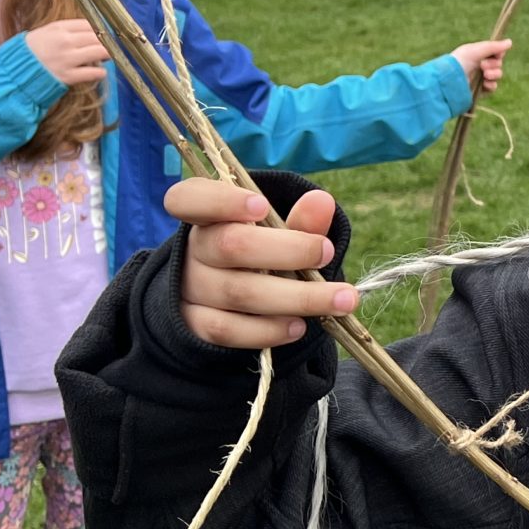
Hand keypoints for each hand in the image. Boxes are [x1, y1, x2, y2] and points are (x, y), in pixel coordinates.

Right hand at [25, 19, 107, 86]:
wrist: (13, 72)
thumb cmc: (29, 51)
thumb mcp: (45, 32)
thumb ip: (65, 30)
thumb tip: (90, 29)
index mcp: (58, 28)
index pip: (89, 24)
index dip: (100, 30)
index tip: (103, 35)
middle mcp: (65, 41)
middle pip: (97, 37)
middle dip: (106, 42)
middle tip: (109, 47)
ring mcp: (67, 59)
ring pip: (100, 52)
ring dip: (107, 55)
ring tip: (105, 58)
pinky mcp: (68, 76)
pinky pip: (93, 73)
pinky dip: (100, 72)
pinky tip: (99, 72)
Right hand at [168, 178, 356, 349]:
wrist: (230, 297)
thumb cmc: (261, 251)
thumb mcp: (279, 232)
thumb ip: (299, 219)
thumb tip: (321, 202)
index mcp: (207, 214)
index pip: (190, 198)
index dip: (222, 201)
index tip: (262, 206)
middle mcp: (195, 249)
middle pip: (230, 246)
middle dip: (288, 250)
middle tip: (327, 253)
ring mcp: (191, 289)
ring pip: (238, 293)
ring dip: (297, 298)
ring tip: (339, 300)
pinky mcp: (197, 325)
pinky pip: (228, 330)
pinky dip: (268, 330)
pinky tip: (299, 326)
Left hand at [455, 38, 512, 91]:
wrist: (450, 80)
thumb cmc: (460, 61)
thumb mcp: (477, 50)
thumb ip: (494, 46)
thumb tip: (510, 42)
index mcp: (477, 54)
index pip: (495, 52)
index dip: (498, 53)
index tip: (497, 54)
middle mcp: (479, 66)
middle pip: (498, 64)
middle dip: (494, 64)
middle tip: (483, 65)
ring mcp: (480, 78)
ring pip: (498, 75)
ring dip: (494, 74)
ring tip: (485, 75)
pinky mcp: (480, 90)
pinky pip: (493, 87)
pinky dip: (491, 85)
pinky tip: (485, 84)